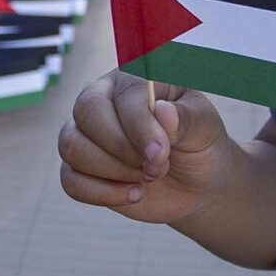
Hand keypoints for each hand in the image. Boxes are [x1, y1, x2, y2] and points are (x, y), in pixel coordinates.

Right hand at [57, 71, 236, 228]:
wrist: (196, 183)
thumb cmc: (199, 144)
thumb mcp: (205, 128)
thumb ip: (187, 118)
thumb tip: (162, 111)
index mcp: (133, 80)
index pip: (123, 95)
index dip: (139, 126)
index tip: (161, 153)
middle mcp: (102, 100)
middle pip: (86, 113)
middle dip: (123, 150)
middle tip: (158, 167)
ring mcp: (86, 134)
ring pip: (72, 146)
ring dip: (113, 171)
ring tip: (148, 178)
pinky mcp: (80, 168)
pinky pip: (70, 180)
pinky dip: (102, 194)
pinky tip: (133, 195)